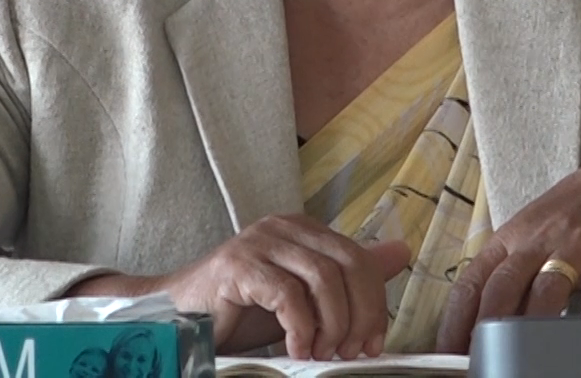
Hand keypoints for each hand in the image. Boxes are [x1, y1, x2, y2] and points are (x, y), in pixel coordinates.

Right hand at [72, 215, 410, 359]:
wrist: (179, 318)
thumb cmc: (240, 311)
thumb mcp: (303, 297)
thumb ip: (347, 276)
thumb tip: (401, 252)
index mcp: (304, 230)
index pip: (359, 258)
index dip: (374, 303)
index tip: (372, 343)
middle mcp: (284, 227)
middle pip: (347, 264)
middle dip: (359, 314)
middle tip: (350, 352)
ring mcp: (259, 242)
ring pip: (322, 277)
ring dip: (331, 324)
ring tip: (322, 353)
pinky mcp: (237, 266)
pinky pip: (287, 294)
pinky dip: (300, 328)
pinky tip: (296, 350)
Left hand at [434, 157, 580, 353]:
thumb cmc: (572, 214)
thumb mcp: (530, 233)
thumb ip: (508, 270)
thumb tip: (480, 321)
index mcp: (507, 239)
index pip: (471, 283)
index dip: (455, 321)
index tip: (447, 351)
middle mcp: (532, 242)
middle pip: (500, 290)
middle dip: (484, 331)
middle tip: (476, 362)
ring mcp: (569, 250)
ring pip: (540, 294)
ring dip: (525, 330)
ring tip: (515, 359)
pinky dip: (576, 320)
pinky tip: (566, 341)